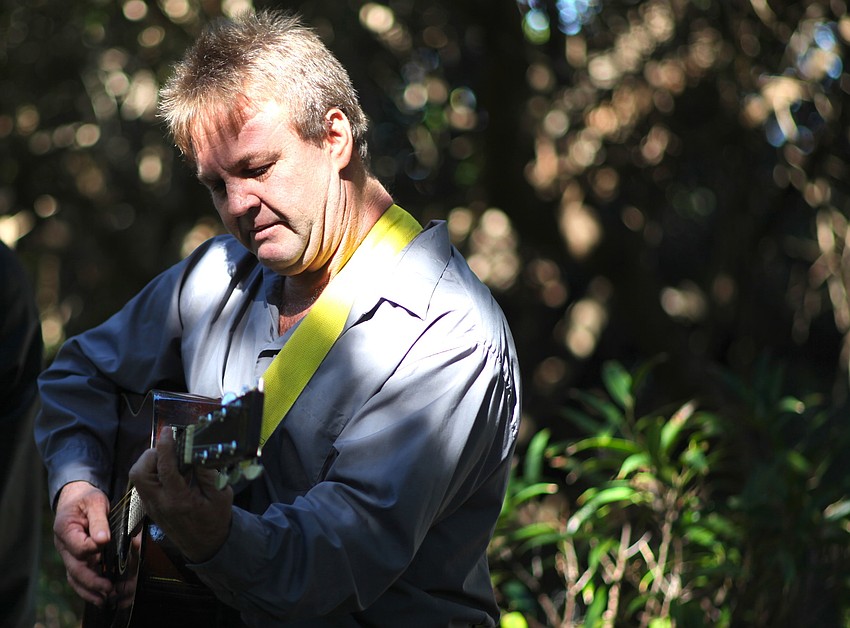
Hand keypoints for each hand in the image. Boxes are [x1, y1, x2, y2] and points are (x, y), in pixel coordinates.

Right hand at [53, 481, 114, 605]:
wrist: (76, 498)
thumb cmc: (86, 499)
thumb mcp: (95, 502)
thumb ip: (99, 521)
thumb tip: (103, 540)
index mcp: (65, 530)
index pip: (78, 547)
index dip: (93, 549)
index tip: (107, 544)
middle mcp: (63, 546)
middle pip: (75, 568)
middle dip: (92, 581)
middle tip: (109, 589)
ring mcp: (68, 555)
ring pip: (75, 578)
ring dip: (90, 590)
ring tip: (106, 599)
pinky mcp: (76, 559)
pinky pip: (79, 577)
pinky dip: (89, 588)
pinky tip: (101, 596)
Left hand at [129, 426, 232, 562]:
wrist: (205, 546)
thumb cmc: (215, 520)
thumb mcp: (221, 496)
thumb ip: (209, 474)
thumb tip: (198, 451)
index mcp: (179, 501)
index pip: (166, 469)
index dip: (166, 446)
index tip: (169, 431)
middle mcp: (160, 504)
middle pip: (140, 472)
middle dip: (152, 454)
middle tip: (169, 448)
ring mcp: (152, 506)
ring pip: (138, 477)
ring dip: (150, 462)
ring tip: (170, 458)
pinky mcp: (150, 506)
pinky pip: (144, 483)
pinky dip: (153, 471)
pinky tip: (170, 470)